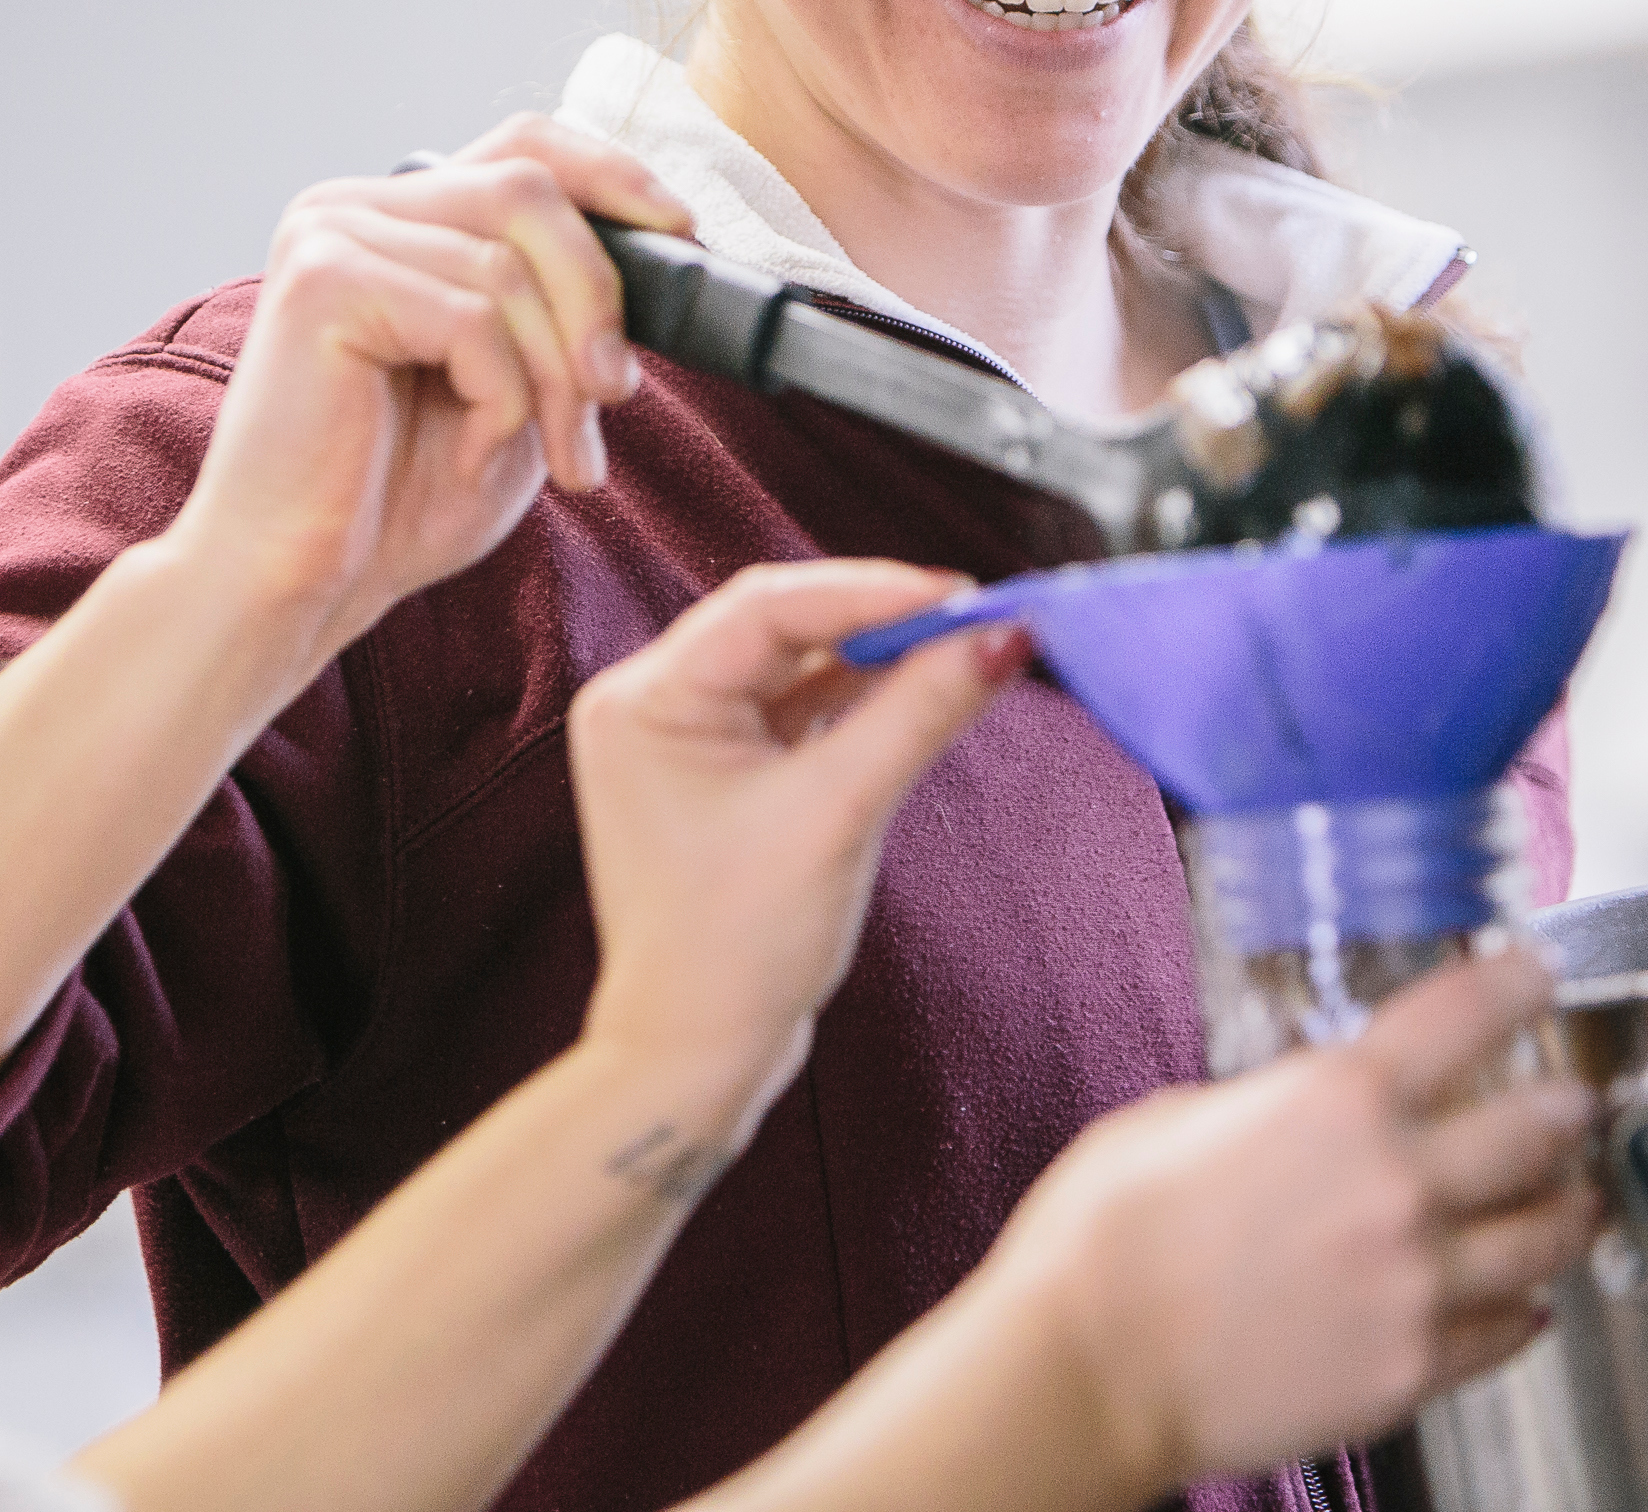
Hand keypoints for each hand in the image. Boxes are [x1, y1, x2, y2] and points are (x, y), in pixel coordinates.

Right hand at [166, 114, 689, 660]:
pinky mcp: (321, 283)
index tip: (678, 232)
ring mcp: (330, 236)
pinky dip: (502, 398)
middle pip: (527, 190)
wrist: (300, 583)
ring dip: (558, 375)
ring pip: (508, 267)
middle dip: (596, 298)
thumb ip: (562, 318)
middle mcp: (353, 206)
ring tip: (560, 455)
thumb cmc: (396, 501)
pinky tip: (473, 452)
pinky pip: (470, 318)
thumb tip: (660, 252)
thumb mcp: (515, 390)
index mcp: (396, 219)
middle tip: (614, 397)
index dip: (611, 173)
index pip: (521, 145)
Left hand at [571, 563, 1026, 1122]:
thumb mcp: (839, 814)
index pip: (767, 608)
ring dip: (876, 657)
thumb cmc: (738, 949)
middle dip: (880, 618)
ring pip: (795, 665)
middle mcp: (649, 704)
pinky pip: (796, 709)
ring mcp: (682, 737)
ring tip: (965, 646)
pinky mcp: (719, 770)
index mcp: (645, 702)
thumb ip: (920, 713)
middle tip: (977, 614)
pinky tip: (921, 688)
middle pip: (781, 625)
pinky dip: (857, 701)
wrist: (696, 1055)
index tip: (962, 595)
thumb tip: (1002, 637)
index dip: (872, 591)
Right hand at [1016, 949, 1598, 1490]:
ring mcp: (1416, 1281)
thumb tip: (1296, 1117)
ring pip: (1542, 1239)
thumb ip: (1269, 1108)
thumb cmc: (1107, 1241)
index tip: (1535, 974)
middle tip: (1577, 1105)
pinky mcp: (1412, 1368)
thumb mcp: (1178, 1117)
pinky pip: (1504, 1334)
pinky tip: (1524, 1306)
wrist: (1090, 1363)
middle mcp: (1397, 1182)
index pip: (1465, 1016)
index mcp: (1336, 1099)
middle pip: (1536, 1131)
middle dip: (1566, 1111)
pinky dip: (1523, 1313)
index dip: (1516, 984)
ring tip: (1575, 1205)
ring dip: (1567, 1213)